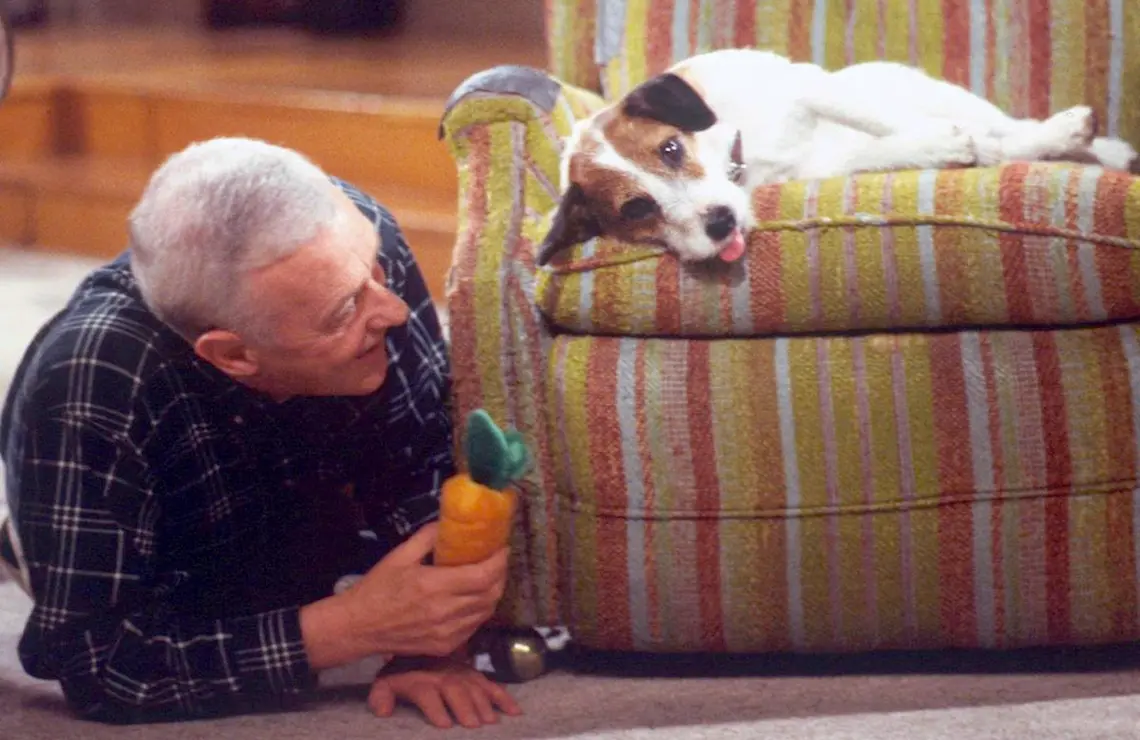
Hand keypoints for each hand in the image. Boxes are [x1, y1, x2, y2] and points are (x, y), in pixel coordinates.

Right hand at [344, 522, 508, 657]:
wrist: (358, 627)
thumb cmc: (377, 589)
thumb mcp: (399, 556)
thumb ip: (427, 537)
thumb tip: (448, 523)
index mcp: (434, 586)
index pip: (483, 576)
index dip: (499, 562)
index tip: (503, 548)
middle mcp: (445, 612)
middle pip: (491, 594)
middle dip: (500, 575)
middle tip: (498, 561)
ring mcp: (447, 633)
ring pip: (486, 612)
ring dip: (493, 594)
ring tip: (489, 578)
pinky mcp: (445, 647)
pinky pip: (473, 627)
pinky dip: (480, 611)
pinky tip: (473, 600)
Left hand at [369, 656, 523, 728]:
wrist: (421, 646)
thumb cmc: (404, 671)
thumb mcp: (386, 681)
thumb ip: (381, 695)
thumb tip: (382, 711)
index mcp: (422, 680)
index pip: (428, 694)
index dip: (435, 708)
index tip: (443, 724)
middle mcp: (444, 677)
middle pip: (456, 692)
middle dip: (464, 707)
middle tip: (472, 724)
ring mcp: (463, 675)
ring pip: (475, 689)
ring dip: (483, 704)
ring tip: (490, 721)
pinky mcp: (476, 676)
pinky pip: (492, 686)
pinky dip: (504, 698)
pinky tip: (514, 712)